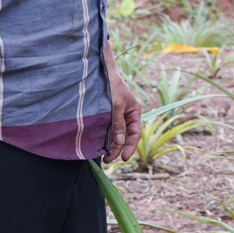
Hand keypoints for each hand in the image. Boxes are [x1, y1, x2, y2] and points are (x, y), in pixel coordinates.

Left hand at [102, 45, 141, 164]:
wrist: (100, 72)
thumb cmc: (112, 86)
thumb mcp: (116, 105)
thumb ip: (118, 124)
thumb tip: (120, 142)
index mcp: (134, 112)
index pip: (135, 133)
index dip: (130, 146)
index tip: (124, 158)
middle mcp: (126, 115)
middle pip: (124, 136)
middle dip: (118, 149)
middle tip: (108, 160)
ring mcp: (115, 115)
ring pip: (115, 134)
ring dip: (110, 145)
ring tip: (102, 156)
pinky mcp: (105, 115)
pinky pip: (107, 129)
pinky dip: (104, 137)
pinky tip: (98, 144)